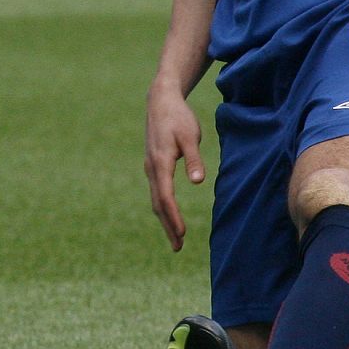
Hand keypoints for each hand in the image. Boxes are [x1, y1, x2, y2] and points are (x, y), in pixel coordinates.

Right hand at [145, 82, 205, 251]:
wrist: (160, 100)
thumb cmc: (178, 117)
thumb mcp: (190, 136)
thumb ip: (194, 159)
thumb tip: (198, 181)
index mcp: (160, 162)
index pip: (166, 196)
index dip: (174, 216)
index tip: (182, 233)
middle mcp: (151, 168)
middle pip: (158, 203)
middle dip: (168, 226)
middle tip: (178, 247)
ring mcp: (150, 167)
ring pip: (156, 198)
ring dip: (165, 219)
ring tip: (176, 238)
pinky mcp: (153, 165)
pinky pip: (157, 191)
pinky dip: (163, 207)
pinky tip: (169, 215)